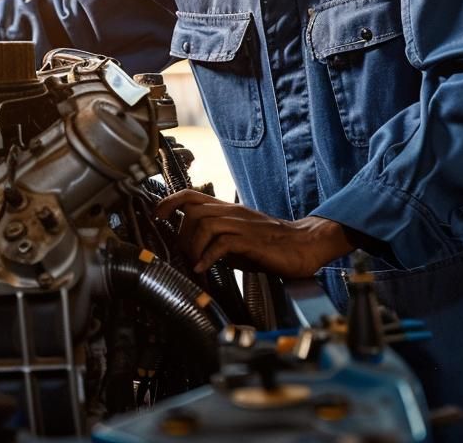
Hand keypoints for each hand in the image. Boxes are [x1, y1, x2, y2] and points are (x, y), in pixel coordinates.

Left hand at [154, 190, 354, 277]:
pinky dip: (207, 257)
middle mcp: (232, 213)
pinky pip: (222, 243)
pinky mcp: (251, 240)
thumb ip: (217, 242)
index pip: (192, 195)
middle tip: (183, 255)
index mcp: (228, 210)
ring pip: (204, 223)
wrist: (306, 245)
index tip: (156, 214)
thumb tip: (195, 254)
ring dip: (193, 246)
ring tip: (195, 264)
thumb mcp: (239, 241)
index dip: (170, 202)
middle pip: (192, 210)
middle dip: (180, 234)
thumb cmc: (273, 245)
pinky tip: (204, 268)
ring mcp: (242, 225)